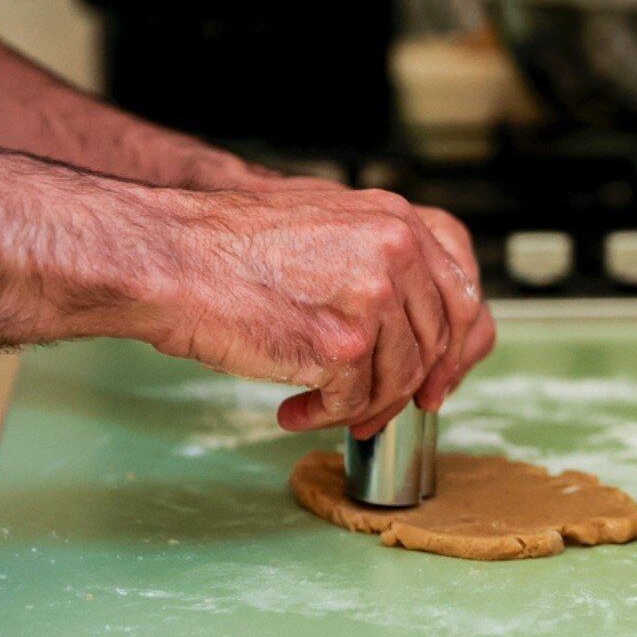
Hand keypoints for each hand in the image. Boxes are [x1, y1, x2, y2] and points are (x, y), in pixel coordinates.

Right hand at [139, 182, 484, 438]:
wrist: (175, 258)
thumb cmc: (236, 248)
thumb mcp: (331, 224)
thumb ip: (379, 259)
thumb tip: (411, 322)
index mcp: (400, 219)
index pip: (462, 288)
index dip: (458, 341)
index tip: (440, 375)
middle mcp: (399, 250)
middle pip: (438, 338)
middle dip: (413, 385)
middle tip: (377, 411)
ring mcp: (375, 295)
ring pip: (400, 376)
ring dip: (362, 405)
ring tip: (318, 407)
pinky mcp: (343, 343)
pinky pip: (355, 401)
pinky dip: (325, 417)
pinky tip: (293, 411)